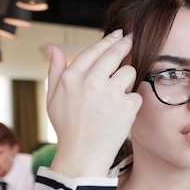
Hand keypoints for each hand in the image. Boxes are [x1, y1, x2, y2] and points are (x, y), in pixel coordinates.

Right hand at [47, 30, 141, 177]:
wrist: (83, 155)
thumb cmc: (68, 127)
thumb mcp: (53, 98)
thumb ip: (55, 71)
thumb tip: (53, 47)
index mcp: (72, 77)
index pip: (94, 50)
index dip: (108, 40)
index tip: (118, 34)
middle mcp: (91, 81)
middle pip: (115, 54)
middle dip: (126, 44)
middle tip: (133, 39)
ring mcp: (110, 93)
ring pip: (129, 71)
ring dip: (127, 79)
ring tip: (117, 94)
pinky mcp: (127, 106)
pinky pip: (136, 94)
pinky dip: (132, 102)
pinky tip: (121, 112)